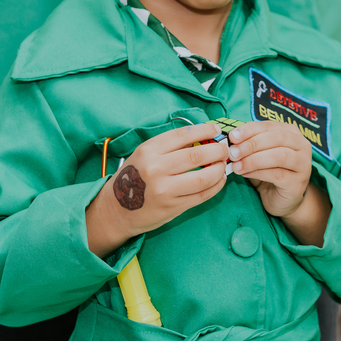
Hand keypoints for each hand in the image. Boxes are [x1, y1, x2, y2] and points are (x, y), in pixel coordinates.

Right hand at [86, 122, 228, 256]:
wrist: (116, 210)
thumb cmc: (132, 178)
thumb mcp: (144, 155)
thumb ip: (169, 146)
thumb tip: (201, 137)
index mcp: (148, 150)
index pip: (183, 135)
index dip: (204, 130)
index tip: (216, 129)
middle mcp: (156, 168)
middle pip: (197, 155)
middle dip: (217, 150)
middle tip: (225, 150)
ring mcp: (165, 190)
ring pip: (204, 177)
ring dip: (219, 170)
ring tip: (223, 166)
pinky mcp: (173, 207)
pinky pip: (202, 195)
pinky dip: (216, 186)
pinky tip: (219, 181)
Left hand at [227, 121, 313, 217]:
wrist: (282, 200)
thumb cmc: (269, 172)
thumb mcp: (259, 154)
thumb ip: (249, 144)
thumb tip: (231, 139)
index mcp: (291, 132)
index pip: (269, 126)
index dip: (249, 130)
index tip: (232, 136)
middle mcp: (301, 145)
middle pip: (276, 138)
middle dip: (252, 144)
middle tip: (233, 152)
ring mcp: (303, 164)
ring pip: (279, 156)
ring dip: (254, 160)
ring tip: (236, 165)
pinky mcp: (298, 182)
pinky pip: (277, 174)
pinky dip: (258, 173)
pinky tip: (245, 174)